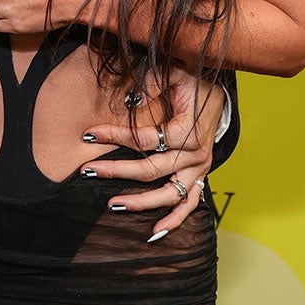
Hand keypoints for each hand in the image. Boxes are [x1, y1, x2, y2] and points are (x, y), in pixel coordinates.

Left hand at [80, 68, 223, 241]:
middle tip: (88, 171)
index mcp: (188, 131)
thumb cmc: (190, 77)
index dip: (115, 136)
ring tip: (112, 205)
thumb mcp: (171, 71)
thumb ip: (152, 84)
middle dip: (117, 171)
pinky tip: (154, 233)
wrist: (216, 87)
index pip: (145, 139)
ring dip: (141, 202)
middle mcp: (196, 154)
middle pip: (151, 169)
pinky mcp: (200, 176)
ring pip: (168, 193)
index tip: (88, 135)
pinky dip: (174, 219)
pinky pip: (189, 204)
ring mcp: (199, 169)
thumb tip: (130, 101)